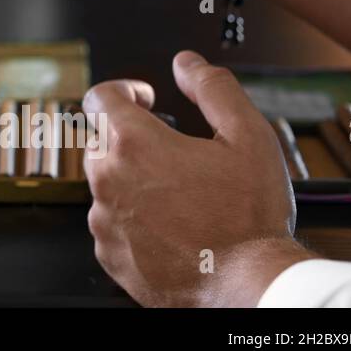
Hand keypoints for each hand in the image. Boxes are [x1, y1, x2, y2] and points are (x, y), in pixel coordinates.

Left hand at [83, 51, 315, 306]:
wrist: (249, 286)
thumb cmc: (250, 217)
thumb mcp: (248, 136)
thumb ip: (213, 88)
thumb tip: (187, 63)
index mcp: (134, 143)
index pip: (100, 97)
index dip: (124, 91)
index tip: (144, 99)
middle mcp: (108, 179)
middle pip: (103, 140)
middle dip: (134, 138)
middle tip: (176, 154)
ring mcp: (104, 219)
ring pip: (108, 183)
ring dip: (134, 180)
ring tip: (181, 196)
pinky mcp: (108, 252)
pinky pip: (111, 222)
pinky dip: (133, 218)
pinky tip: (171, 225)